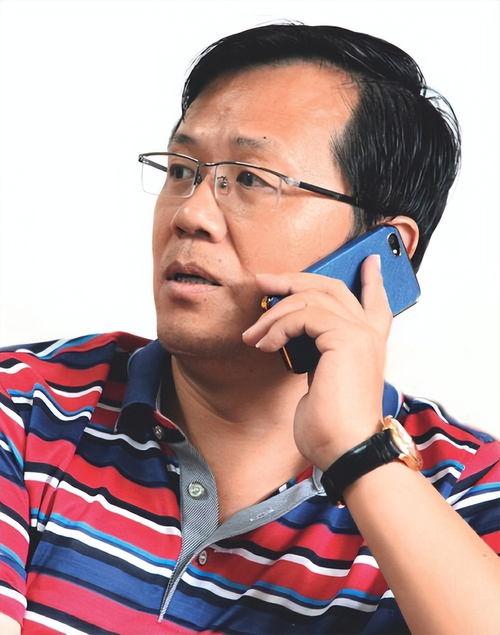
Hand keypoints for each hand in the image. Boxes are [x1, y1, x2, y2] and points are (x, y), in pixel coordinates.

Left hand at [242, 255, 391, 470]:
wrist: (346, 450)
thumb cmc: (332, 427)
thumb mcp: (322, 383)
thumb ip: (317, 356)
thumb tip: (291, 342)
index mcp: (368, 345)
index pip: (375, 302)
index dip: (372, 280)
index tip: (369, 262)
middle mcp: (369, 334)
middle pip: (331, 287)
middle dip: (294, 279)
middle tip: (264, 281)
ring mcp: (360, 333)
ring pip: (311, 297)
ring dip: (273, 312)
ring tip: (252, 333)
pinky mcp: (346, 338)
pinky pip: (304, 314)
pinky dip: (278, 326)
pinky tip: (264, 343)